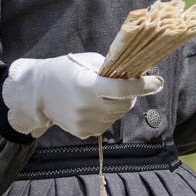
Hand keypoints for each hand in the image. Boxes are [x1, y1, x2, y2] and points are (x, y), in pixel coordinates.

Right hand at [2, 52, 163, 138]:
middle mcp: (87, 107)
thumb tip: (136, 73)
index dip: (143, 86)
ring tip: (106, 93)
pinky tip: (96, 104)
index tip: (158, 82)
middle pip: (124, 104)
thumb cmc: (64, 70)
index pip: (121, 89)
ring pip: (118, 115)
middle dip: (132, 94)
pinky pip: (107, 123)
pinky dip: (108, 113)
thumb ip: (110, 68)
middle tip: (129, 83)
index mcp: (87, 85)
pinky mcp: (83, 133)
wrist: (37, 93)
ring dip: (120, 104)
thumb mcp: (86, 61)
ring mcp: (85, 123)